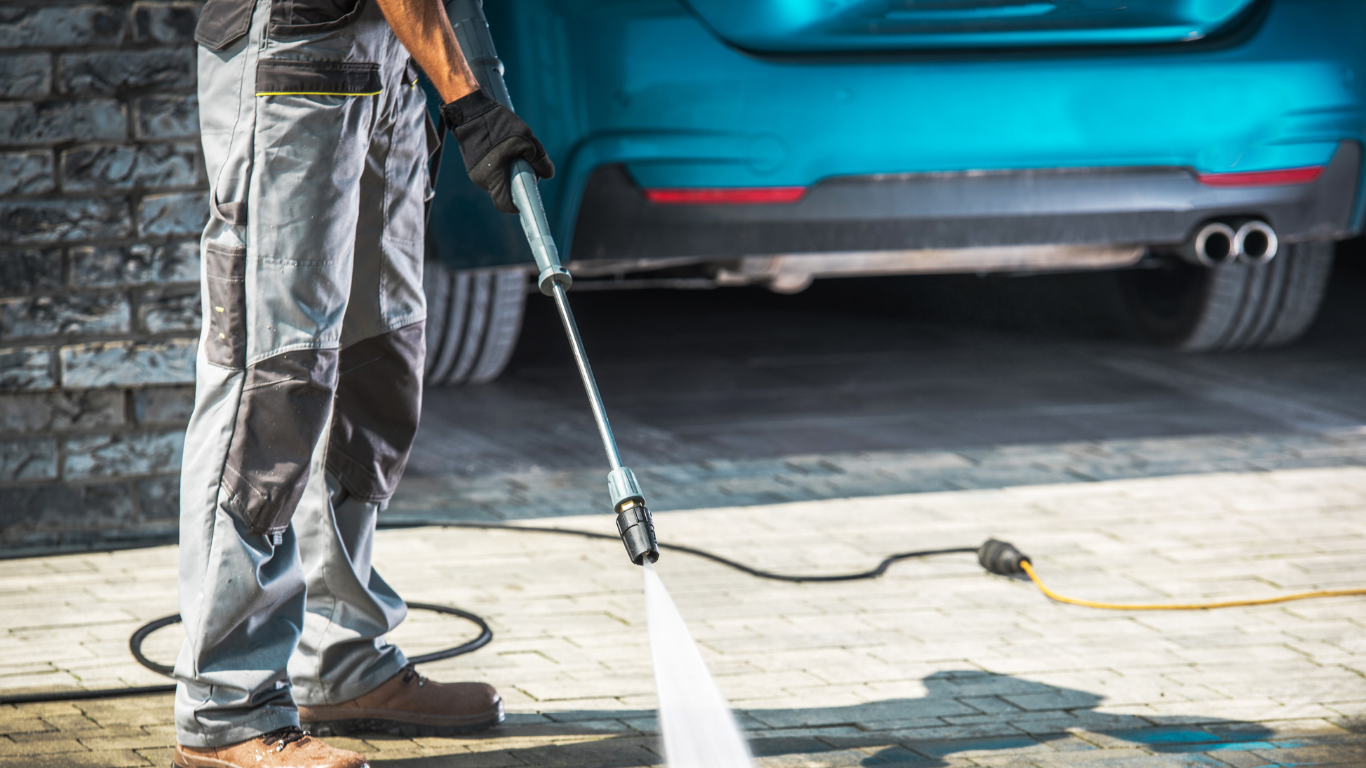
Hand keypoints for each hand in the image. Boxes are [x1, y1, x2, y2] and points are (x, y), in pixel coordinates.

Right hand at [441, 89, 554, 214]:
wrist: (470, 111)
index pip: (505, 204)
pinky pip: (491, 173)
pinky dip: (500, 167)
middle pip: (503, 193)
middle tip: (525, 168)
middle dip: (517, 184)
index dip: (518, 205)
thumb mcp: (527, 140)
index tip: (527, 198)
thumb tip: (548, 174)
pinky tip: (504, 151)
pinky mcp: (472, 165)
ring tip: (514, 154)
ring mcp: (474, 172)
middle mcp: (481, 179)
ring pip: (498, 182)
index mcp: (493, 176)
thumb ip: (540, 160)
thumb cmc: (498, 125)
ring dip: (508, 174)